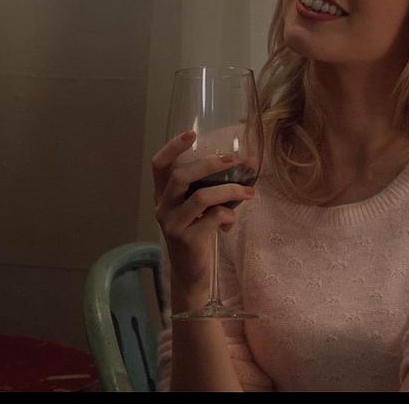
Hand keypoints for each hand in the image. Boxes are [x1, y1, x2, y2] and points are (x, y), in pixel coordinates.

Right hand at [151, 131, 255, 296]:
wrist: (191, 275)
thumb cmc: (199, 234)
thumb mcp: (202, 209)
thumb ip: (217, 186)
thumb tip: (250, 161)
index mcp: (163, 195)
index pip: (159, 165)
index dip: (172, 147)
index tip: (191, 133)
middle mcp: (163, 207)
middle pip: (181, 176)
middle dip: (209, 164)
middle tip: (233, 160)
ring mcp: (173, 224)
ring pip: (201, 197)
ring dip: (229, 191)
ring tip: (249, 192)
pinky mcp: (187, 240)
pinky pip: (214, 218)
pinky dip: (229, 216)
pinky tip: (231, 223)